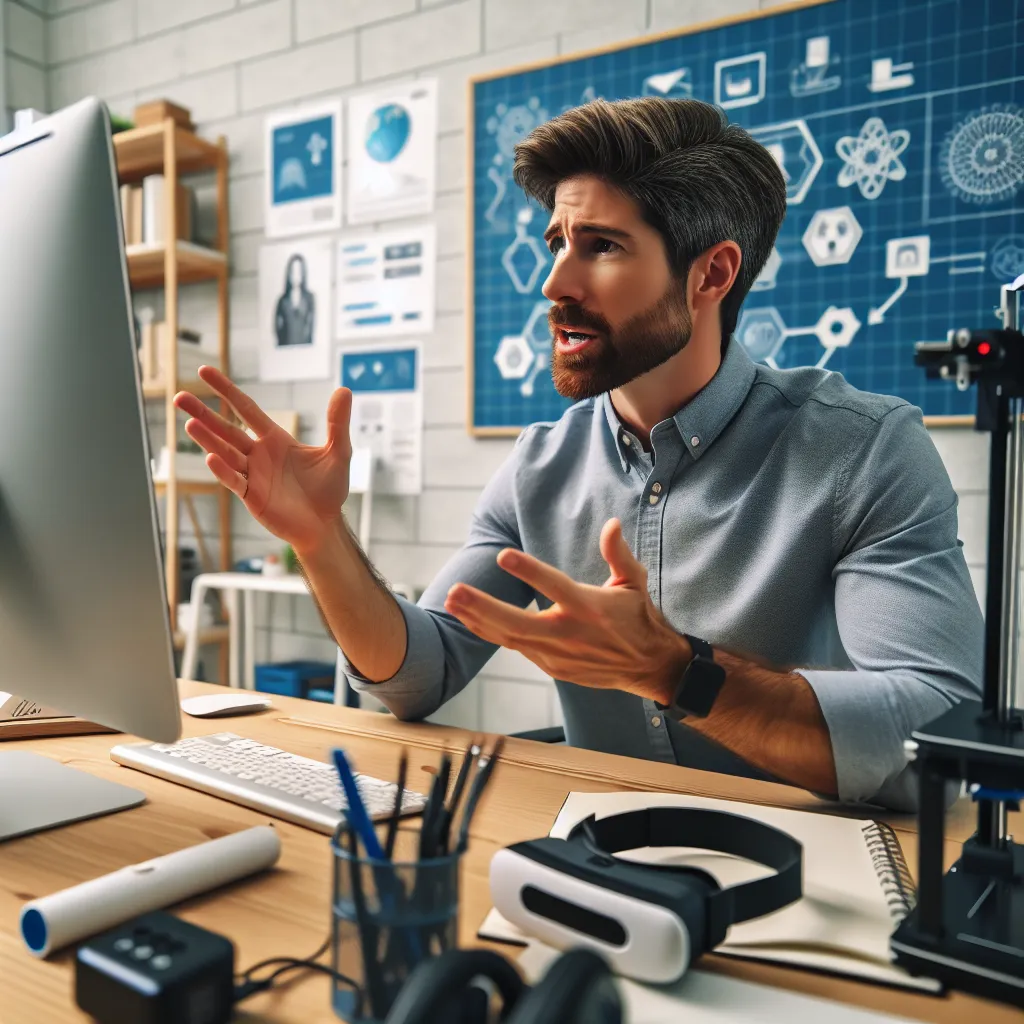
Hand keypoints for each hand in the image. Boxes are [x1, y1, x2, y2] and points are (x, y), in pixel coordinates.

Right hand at [173, 366, 352, 553]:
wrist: (325, 524)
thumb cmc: (330, 489)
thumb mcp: (339, 452)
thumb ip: (337, 423)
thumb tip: (345, 390)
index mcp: (275, 439)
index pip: (246, 408)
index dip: (226, 390)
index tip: (204, 371)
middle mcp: (258, 454)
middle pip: (226, 429)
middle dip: (203, 413)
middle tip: (179, 397)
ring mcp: (252, 475)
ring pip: (224, 453)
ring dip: (207, 440)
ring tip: (189, 424)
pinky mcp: (252, 496)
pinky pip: (234, 481)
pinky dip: (223, 470)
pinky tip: (210, 457)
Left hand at [444, 518, 689, 701]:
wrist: (648, 666)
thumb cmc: (638, 617)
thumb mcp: (634, 581)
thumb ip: (618, 554)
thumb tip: (611, 524)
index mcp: (589, 606)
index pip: (554, 586)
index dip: (529, 571)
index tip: (502, 555)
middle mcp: (570, 632)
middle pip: (518, 622)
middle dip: (483, 607)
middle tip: (456, 591)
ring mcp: (558, 654)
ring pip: (509, 637)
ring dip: (478, 619)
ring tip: (452, 601)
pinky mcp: (553, 667)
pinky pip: (516, 647)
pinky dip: (492, 632)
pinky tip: (471, 619)